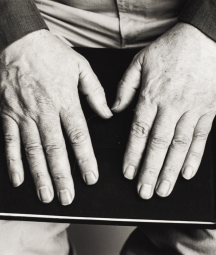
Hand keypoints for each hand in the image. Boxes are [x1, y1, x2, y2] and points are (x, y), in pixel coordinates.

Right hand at [0, 30, 111, 204]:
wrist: (20, 40)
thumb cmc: (51, 53)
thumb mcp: (81, 67)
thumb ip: (96, 92)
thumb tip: (108, 113)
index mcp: (65, 100)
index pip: (78, 136)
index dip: (85, 159)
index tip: (91, 177)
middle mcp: (45, 111)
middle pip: (55, 149)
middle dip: (62, 176)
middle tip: (67, 197)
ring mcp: (24, 114)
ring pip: (33, 150)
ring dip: (40, 175)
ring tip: (46, 195)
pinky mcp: (7, 113)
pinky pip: (10, 141)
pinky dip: (14, 161)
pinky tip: (19, 178)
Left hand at [112, 23, 215, 198]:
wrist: (203, 38)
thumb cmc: (171, 49)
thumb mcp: (140, 63)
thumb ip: (125, 87)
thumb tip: (114, 109)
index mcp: (152, 96)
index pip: (139, 132)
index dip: (133, 155)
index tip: (128, 173)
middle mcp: (171, 107)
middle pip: (159, 144)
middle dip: (150, 170)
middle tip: (144, 191)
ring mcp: (192, 110)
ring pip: (179, 146)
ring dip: (170, 170)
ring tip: (163, 189)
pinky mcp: (207, 111)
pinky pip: (201, 138)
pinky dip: (194, 157)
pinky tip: (187, 173)